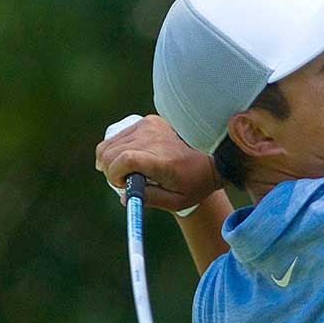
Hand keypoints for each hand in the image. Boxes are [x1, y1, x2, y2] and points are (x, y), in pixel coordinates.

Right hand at [96, 114, 221, 212]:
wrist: (214, 157)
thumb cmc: (196, 182)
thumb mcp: (178, 201)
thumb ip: (151, 199)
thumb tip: (124, 197)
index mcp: (161, 160)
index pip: (124, 160)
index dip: (114, 175)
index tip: (122, 185)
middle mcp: (153, 138)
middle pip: (111, 152)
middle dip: (109, 170)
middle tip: (123, 181)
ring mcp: (149, 126)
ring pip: (111, 143)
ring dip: (111, 159)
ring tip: (126, 171)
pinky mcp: (148, 121)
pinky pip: (120, 135)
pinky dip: (117, 148)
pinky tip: (127, 158)